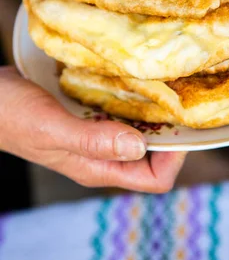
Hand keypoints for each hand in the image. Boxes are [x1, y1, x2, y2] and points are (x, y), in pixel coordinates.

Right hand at [0, 67, 185, 191]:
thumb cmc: (12, 115)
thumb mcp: (52, 128)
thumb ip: (93, 140)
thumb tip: (140, 146)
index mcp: (97, 168)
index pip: (154, 179)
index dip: (175, 158)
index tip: (182, 126)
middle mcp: (101, 156)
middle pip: (153, 157)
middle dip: (171, 133)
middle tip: (178, 101)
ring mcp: (96, 136)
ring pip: (140, 133)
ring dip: (155, 115)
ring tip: (164, 88)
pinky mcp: (90, 118)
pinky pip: (123, 114)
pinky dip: (135, 102)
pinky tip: (137, 81)